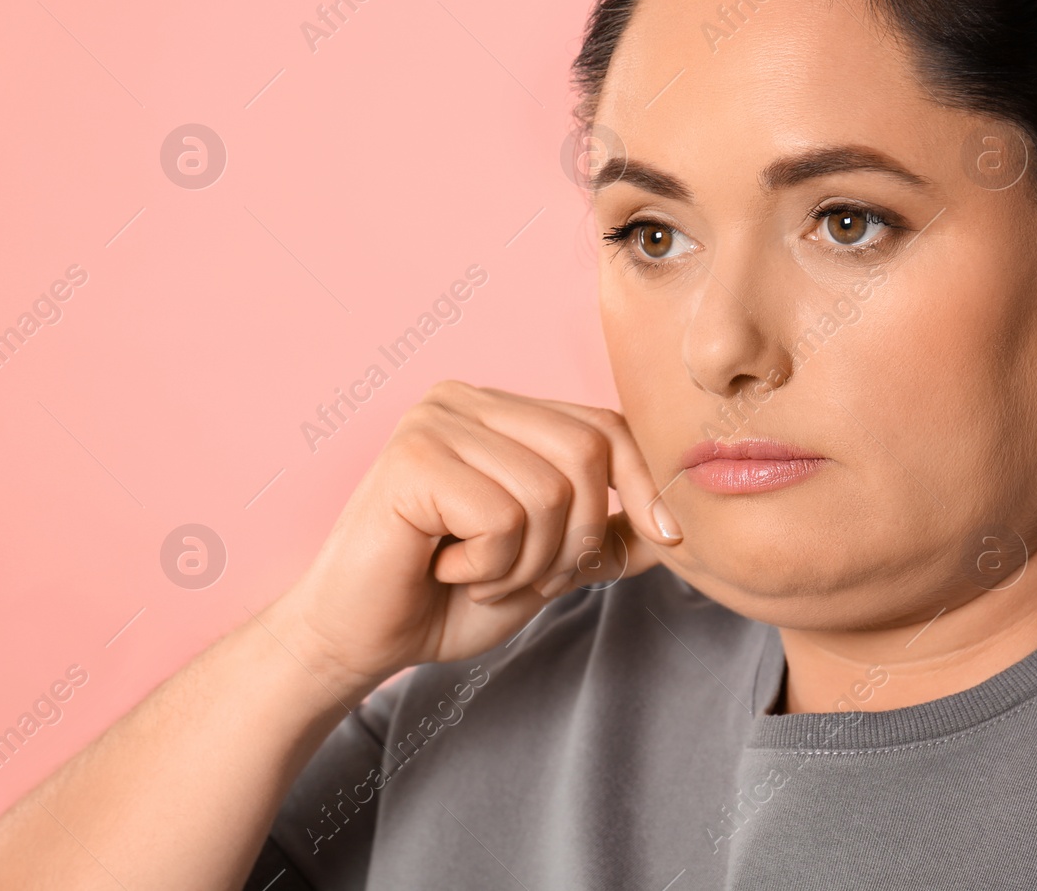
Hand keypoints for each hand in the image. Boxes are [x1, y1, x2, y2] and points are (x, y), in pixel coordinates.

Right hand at [274, 380, 680, 694]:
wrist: (359, 638)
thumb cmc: (442, 599)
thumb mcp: (545, 567)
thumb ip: (602, 538)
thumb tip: (678, 527)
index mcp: (498, 411)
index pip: (602, 426)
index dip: (645, 484)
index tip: (669, 540)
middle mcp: (465, 399)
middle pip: (587, 453)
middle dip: (576, 538)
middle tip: (519, 575)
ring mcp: (434, 421)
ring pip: (551, 492)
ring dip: (526, 562)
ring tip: (473, 571)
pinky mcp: (412, 456)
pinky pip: (503, 516)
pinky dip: (488, 565)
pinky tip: (443, 566)